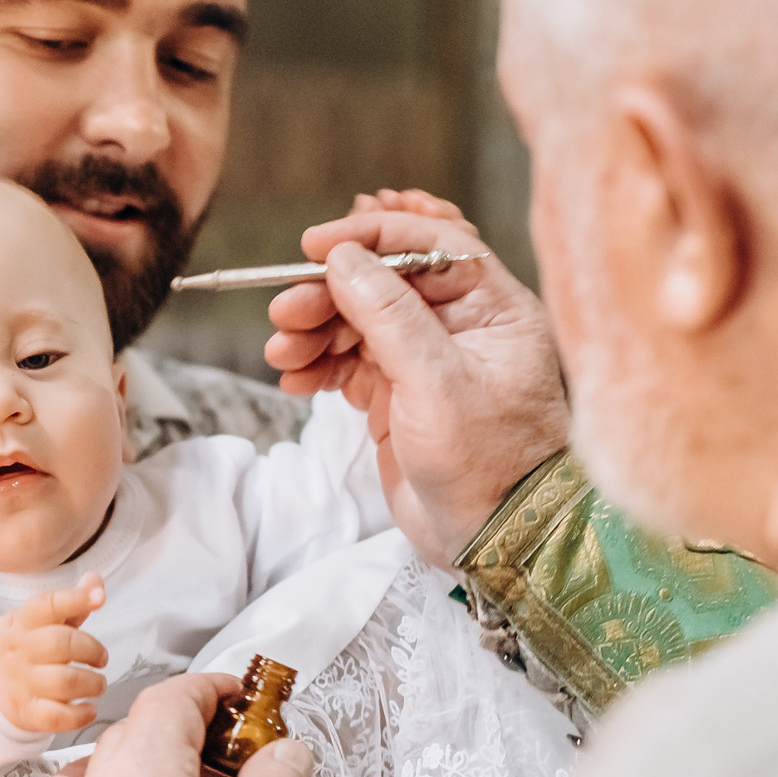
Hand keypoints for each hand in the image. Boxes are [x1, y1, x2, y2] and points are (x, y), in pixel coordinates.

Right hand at [0, 574, 108, 733]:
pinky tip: (88, 709)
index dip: (75, 599)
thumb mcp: (40, 620)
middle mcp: (20, 651)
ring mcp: (22, 683)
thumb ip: (71, 602)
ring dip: (92, 683)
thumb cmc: (27, 647)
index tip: (100, 598)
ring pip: (65, 681)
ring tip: (97, 684)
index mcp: (23, 622)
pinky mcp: (27, 712)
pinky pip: (57, 717)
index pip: (48, 605)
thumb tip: (96, 581)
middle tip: (101, 659)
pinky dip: (80, 715)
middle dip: (92, 650)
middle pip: (62, 644)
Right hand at [264, 191, 571, 564]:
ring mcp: (425, 362)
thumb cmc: (489, 462)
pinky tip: (294, 380)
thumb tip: (344, 259)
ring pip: (357, 323)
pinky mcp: (397, 397)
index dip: (371, 237)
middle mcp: (458, 326)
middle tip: (286, 311)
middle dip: (328, 293)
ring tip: (282, 353)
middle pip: (381, 283)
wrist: (495, 539)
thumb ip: (388, 316)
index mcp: (490, 306)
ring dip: (313, 332)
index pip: (428, 244)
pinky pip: (347, 365)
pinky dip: (317, 368)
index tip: (317, 246)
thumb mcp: (437, 382)